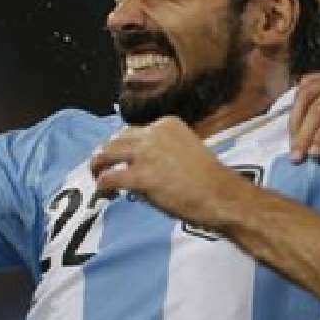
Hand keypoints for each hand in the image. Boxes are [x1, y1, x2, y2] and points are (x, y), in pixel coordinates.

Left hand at [90, 117, 246, 228]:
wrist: (221, 195)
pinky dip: (102, 186)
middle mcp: (153, 133)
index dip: (125, 147)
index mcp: (167, 123)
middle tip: (103, 168)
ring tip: (97, 179)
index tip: (123, 159)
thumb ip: (163, 151)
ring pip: (106, 154)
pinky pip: (109, 178)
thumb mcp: (186, 150)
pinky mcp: (140, 176)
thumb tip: (142, 165)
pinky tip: (105, 194)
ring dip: (98, 166)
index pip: (134, 131)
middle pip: (116, 140)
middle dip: (107, 154)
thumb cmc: (210, 179)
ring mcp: (145, 154)